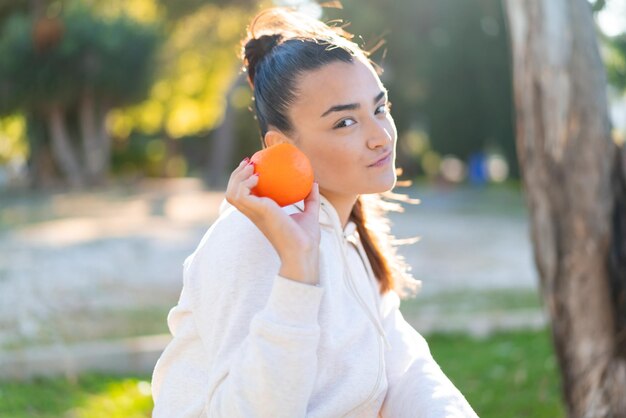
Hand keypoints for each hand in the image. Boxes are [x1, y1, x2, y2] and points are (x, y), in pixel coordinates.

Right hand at [225, 158, 320, 282]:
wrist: (304, 250)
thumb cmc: (306, 239)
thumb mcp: (309, 214)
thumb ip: (310, 199)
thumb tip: (314, 183)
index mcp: (262, 214)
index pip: (244, 196)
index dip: (243, 181)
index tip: (253, 167)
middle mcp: (254, 214)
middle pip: (232, 193)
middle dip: (235, 175)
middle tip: (250, 162)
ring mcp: (254, 213)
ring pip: (231, 194)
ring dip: (237, 177)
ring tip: (251, 167)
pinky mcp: (258, 211)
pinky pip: (241, 194)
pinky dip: (245, 183)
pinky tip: (257, 177)